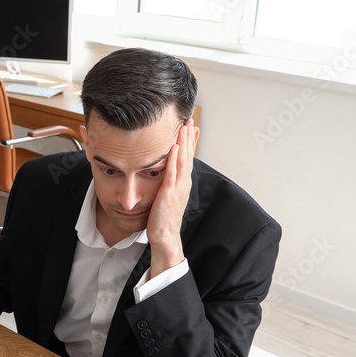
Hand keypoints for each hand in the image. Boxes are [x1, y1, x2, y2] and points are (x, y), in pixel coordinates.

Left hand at [147, 118, 197, 277]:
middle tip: (190, 120)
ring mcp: (177, 188)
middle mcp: (183, 184)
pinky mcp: (169, 194)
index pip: (188, 158)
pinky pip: (172, 174)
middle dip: (189, 137)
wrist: (164, 236)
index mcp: (183, 183)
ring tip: (184, 127)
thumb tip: (164, 173)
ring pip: (182, 161)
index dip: (190, 142)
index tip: (192, 127)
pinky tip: (175, 148)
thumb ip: (167, 183)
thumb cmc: (163, 218)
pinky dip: (174, 160)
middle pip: (188, 156)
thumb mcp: (167, 196)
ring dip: (184, 143)